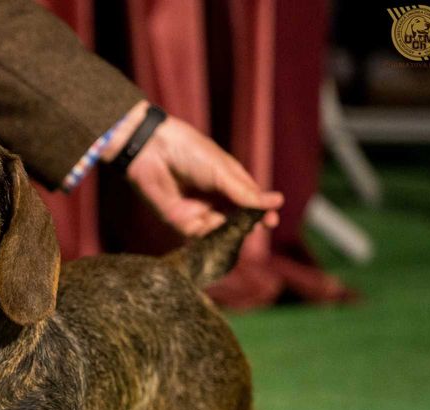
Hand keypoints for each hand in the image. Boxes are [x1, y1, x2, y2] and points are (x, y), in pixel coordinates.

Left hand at [105, 101, 283, 236]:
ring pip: (219, 231)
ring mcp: (198, 212)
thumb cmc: (190, 153)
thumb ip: (245, 192)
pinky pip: (198, 236)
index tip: (271, 222)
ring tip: (233, 227)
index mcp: (228, 183)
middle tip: (255, 228)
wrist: (153, 152)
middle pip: (236, 221)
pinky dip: (208, 237)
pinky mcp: (180, 222)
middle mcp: (214, 200)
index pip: (249, 203)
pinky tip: (215, 233)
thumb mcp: (223, 171)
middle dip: (246, 226)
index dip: (261, 213)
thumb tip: (276, 202)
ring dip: (228, 233)